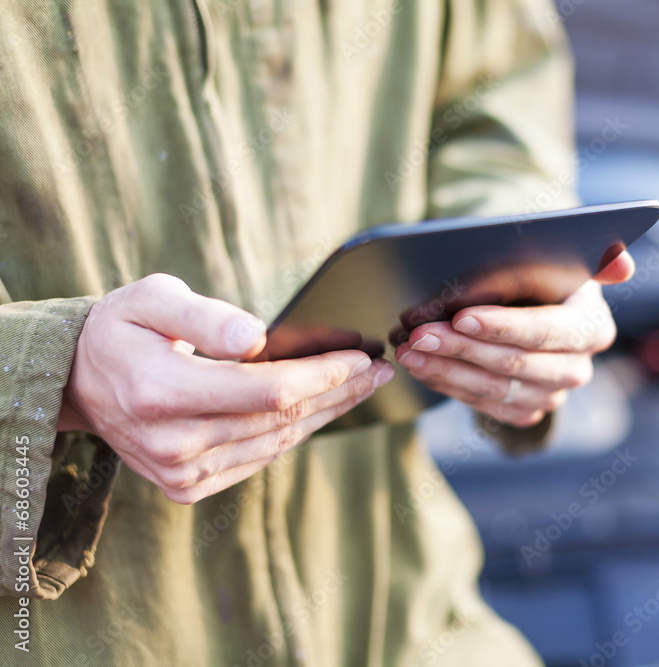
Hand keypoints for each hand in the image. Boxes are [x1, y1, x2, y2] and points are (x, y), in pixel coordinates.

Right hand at [59, 273, 392, 503]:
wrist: (78, 382)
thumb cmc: (122, 329)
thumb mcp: (151, 299)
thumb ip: (204, 316)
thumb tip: (257, 336)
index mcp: (161, 393)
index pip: (268, 390)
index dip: (323, 374)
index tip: (361, 355)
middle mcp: (172, 444)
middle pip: (281, 420)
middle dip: (339, 392)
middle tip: (380, 369)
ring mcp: (180, 473)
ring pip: (277, 443)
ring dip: (326, 414)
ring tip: (363, 386)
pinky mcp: (187, 487)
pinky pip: (259, 458)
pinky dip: (295, 433)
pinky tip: (322, 410)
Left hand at [394, 252, 634, 426]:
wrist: (534, 308)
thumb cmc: (543, 277)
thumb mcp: (563, 260)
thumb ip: (594, 258)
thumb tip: (622, 261)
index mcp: (592, 327)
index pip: (545, 331)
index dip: (503, 326)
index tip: (461, 316)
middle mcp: (576, 368)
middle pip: (513, 364)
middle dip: (461, 349)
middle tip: (418, 334)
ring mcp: (551, 395)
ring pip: (493, 390)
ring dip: (446, 370)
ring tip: (409, 351)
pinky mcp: (525, 411)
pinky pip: (483, 407)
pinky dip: (448, 386)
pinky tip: (422, 367)